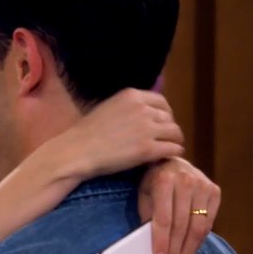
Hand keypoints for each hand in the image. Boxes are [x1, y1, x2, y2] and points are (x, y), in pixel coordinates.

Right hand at [58, 88, 184, 180]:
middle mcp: (143, 109)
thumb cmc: (86, 133)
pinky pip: (173, 149)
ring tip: (167, 150)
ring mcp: (147, 129)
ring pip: (175, 133)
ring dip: (174, 142)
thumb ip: (128, 107)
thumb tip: (143, 114)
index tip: (161, 125)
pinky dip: (173, 154)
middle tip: (164, 140)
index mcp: (132, 95)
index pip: (162, 102)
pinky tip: (166, 158)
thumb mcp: (109, 108)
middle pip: (170, 118)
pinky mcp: (148, 149)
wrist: (77, 151)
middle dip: (169, 129)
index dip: (165, 114)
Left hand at [138, 157, 220, 253]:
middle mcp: (187, 181)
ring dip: (188, 252)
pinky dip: (198, 242)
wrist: (174, 162)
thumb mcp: (145, 195)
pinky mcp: (215, 192)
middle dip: (175, 252)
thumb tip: (152, 249)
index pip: (164, 219)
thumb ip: (148, 218)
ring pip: (198, 227)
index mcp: (165, 180)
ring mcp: (204, 185)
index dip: (162, 242)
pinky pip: (208, 224)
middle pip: (182, 226)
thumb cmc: (155, 182)